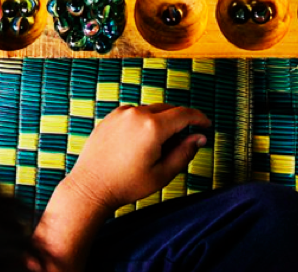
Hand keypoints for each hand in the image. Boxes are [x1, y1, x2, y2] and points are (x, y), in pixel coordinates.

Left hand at [65, 104, 210, 211]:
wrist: (91, 187)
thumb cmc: (126, 185)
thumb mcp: (162, 174)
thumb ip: (184, 153)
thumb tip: (200, 138)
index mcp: (153, 127)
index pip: (184, 114)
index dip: (199, 118)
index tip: (206, 124)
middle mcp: (137, 113)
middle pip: (169, 110)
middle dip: (180, 121)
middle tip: (184, 141)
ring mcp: (122, 113)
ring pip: (151, 111)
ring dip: (161, 122)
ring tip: (158, 147)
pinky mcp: (111, 116)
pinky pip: (135, 113)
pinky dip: (144, 122)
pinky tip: (140, 142)